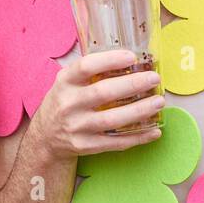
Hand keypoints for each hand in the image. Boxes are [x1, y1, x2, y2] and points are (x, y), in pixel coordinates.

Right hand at [29, 49, 163, 158]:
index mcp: (65, 82)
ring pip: (112, 120)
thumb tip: (130, 59)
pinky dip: (137, 138)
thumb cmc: (64, 101)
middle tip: (154, 78)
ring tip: (158, 102)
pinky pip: (115, 143)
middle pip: (102, 93)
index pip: (86, 67)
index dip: (109, 60)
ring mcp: (76, 127)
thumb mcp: (67, 81)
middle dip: (132, 84)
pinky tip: (154, 131)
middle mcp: (68, 104)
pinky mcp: (85, 146)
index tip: (132, 57)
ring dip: (139, 111)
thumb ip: (90, 71)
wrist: (45, 136)